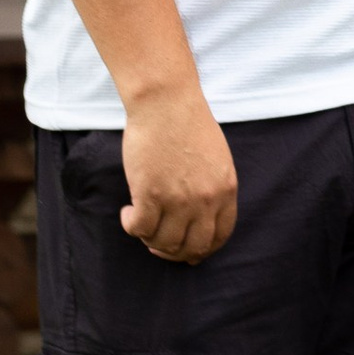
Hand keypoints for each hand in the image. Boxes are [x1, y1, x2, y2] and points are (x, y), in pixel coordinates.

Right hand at [120, 87, 238, 262]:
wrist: (166, 101)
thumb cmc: (188, 123)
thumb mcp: (217, 159)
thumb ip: (213, 188)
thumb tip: (201, 217)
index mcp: (226, 190)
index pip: (220, 236)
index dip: (201, 249)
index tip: (187, 249)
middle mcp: (206, 200)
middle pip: (193, 247)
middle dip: (174, 253)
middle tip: (158, 244)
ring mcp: (179, 199)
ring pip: (164, 242)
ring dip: (149, 240)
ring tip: (141, 223)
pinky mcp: (150, 195)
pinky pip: (140, 229)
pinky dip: (131, 227)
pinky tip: (128, 213)